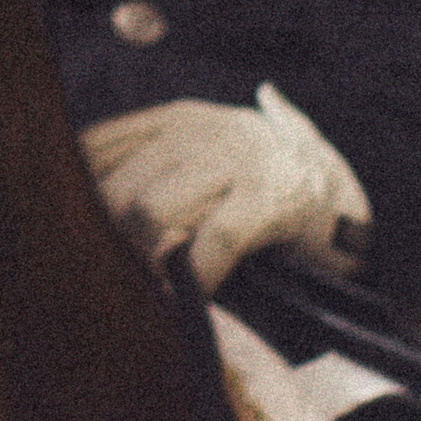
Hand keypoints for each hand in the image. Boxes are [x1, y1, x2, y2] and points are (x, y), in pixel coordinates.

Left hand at [81, 83, 372, 292]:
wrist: (347, 200)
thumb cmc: (258, 187)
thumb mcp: (204, 158)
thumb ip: (149, 162)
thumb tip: (77, 179)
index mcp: (175, 120)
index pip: (94, 147)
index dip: (74, 196)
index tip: (73, 237)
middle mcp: (200, 133)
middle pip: (113, 187)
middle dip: (107, 240)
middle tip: (114, 278)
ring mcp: (236, 163)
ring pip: (150, 211)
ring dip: (146, 260)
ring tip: (152, 289)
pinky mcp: (269, 201)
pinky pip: (212, 243)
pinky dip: (196, 280)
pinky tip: (194, 300)